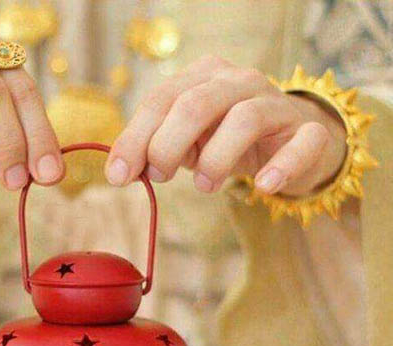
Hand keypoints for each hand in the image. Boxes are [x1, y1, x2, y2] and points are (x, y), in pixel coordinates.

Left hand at [105, 55, 346, 195]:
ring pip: (244, 119)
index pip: (161, 100)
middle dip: (167, 145)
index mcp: (203, 78)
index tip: (118, 175)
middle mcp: (239, 82)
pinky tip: (263, 186)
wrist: (293, 141)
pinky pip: (301, 144)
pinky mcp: (309, 133)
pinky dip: (281, 166)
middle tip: (159, 177)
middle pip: (195, 104)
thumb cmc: (228, 141)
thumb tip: (122, 170)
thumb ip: (157, 149)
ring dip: (216, 158)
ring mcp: (276, 104)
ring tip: (203, 185)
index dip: (135, 138)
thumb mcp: (188, 142)